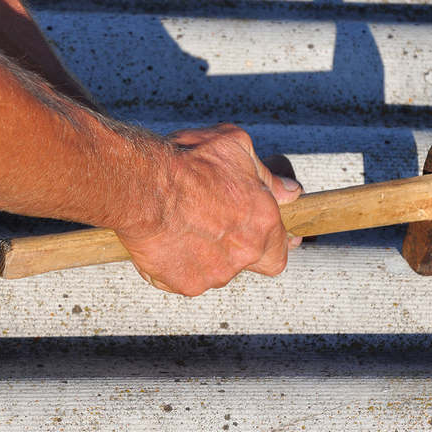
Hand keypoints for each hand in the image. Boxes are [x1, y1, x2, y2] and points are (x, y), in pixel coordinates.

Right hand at [116, 123, 301, 295]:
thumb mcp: (235, 148)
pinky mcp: (182, 283)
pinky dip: (173, 264)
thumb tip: (289, 191)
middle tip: (205, 222)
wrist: (142, 186)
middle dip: (227, 246)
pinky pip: (180, 278)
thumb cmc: (187, 163)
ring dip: (200, 255)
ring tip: (180, 226)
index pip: (277, 255)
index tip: (253, 238)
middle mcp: (242, 254)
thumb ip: (267, 176)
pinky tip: (163, 239)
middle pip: (241, 263)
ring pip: (211, 271)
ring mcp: (212, 273)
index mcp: (262, 223)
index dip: (266, 247)